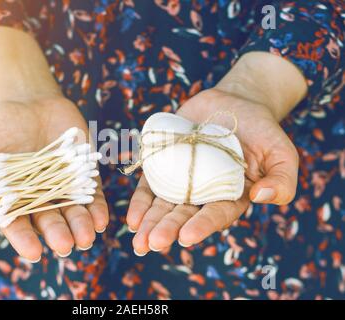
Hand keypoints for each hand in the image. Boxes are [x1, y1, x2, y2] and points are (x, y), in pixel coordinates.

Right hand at [0, 97, 108, 260]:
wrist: (27, 102)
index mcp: (12, 201)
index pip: (18, 225)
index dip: (25, 239)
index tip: (34, 252)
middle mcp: (40, 199)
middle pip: (50, 221)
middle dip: (57, 234)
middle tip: (65, 246)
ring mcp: (64, 187)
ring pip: (74, 212)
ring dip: (81, 226)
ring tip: (86, 238)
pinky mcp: (84, 174)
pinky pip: (93, 194)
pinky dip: (97, 207)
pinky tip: (101, 220)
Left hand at [126, 87, 299, 254]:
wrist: (235, 103)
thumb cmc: (263, 131)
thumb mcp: (283, 154)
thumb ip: (282, 180)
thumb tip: (262, 197)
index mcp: (231, 197)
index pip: (216, 215)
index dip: (201, 226)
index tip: (185, 237)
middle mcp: (204, 194)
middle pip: (183, 215)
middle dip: (167, 229)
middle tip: (152, 244)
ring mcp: (182, 180)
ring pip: (163, 205)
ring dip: (149, 223)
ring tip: (137, 240)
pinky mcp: (165, 165)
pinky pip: (150, 185)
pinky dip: (140, 200)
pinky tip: (131, 218)